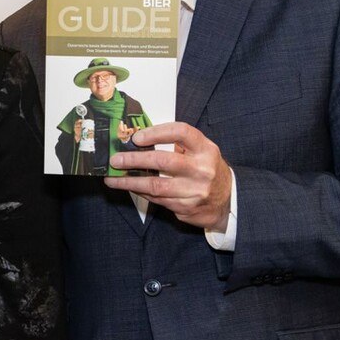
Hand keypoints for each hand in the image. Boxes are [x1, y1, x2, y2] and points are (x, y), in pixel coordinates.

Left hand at [106, 121, 231, 230]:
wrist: (227, 201)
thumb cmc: (207, 170)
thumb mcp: (202, 152)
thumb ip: (178, 144)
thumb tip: (139, 140)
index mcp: (206, 149)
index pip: (181, 133)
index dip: (156, 132)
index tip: (136, 137)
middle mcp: (202, 169)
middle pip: (163, 161)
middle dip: (135, 160)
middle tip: (115, 160)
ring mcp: (194, 190)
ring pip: (155, 185)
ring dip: (129, 182)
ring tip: (112, 178)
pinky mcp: (185, 207)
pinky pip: (156, 199)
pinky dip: (140, 192)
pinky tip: (128, 187)